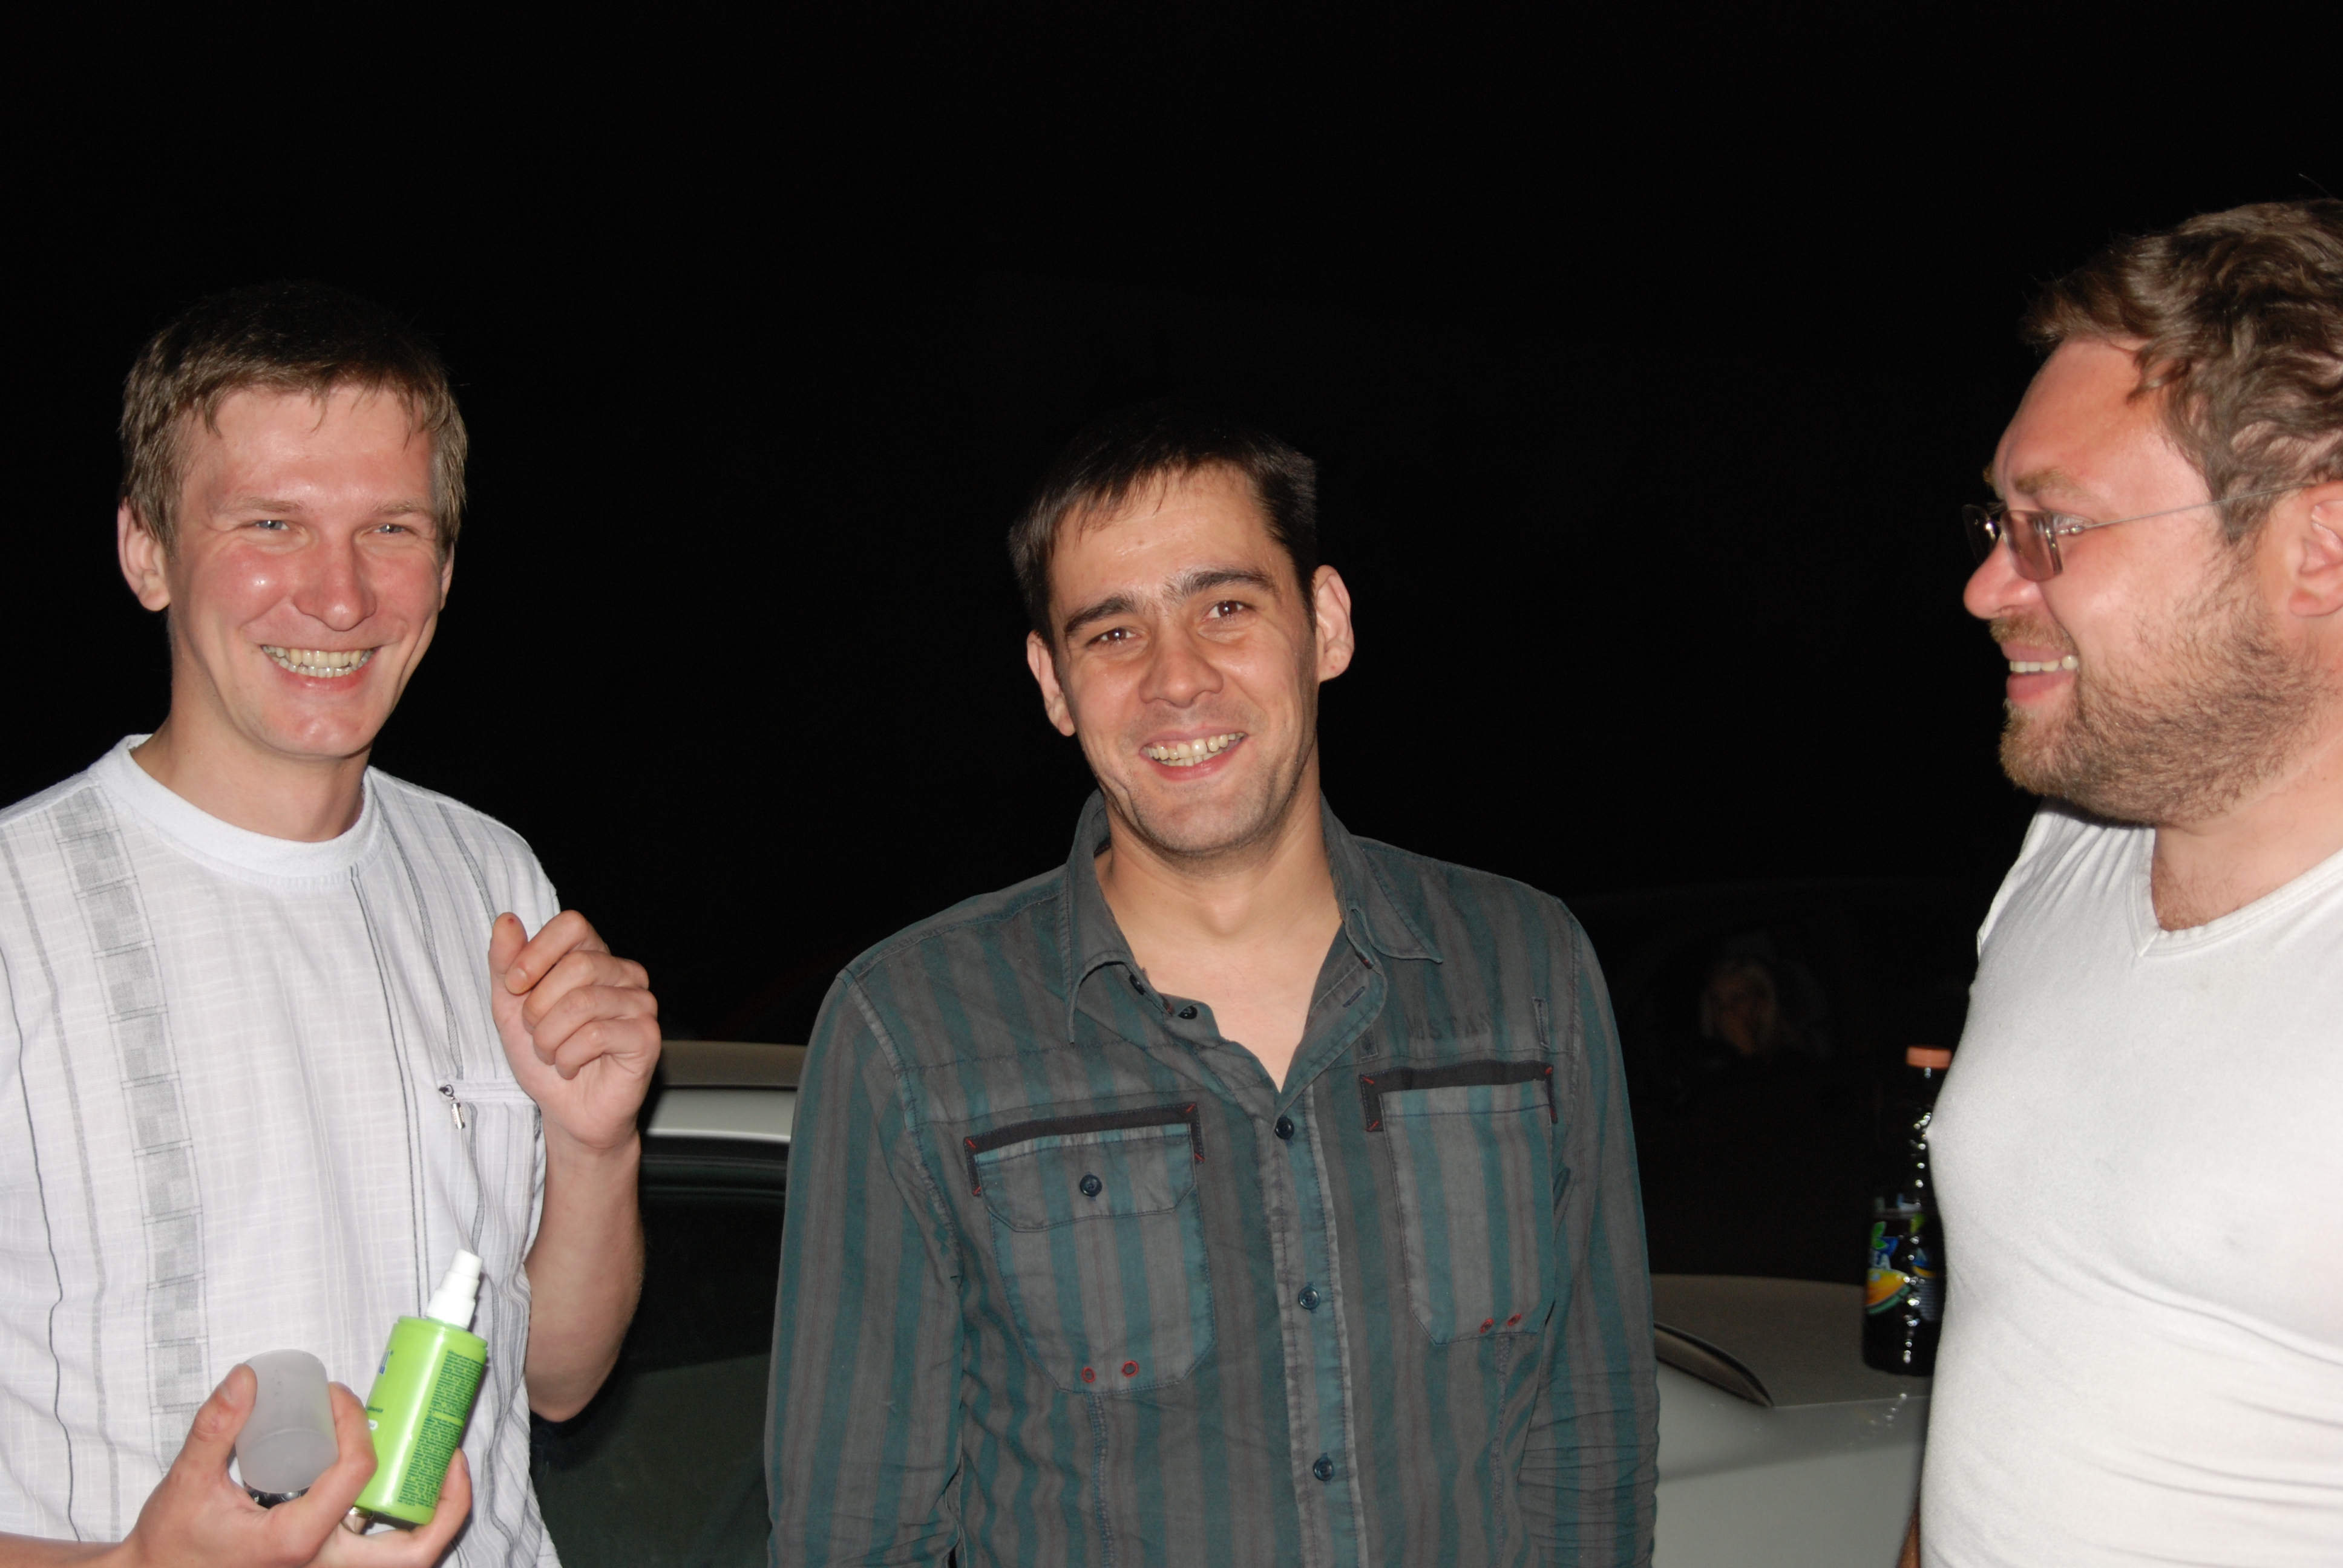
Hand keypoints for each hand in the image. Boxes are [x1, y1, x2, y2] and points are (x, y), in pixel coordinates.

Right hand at [106, 1363, 469, 1567]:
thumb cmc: (172, 1544)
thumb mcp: (186, 1483)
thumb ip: (214, 1428)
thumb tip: (247, 1378)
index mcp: (295, 1542)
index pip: (355, 1474)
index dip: (357, 1423)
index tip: (339, 1396)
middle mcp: (321, 1567)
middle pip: (412, 1551)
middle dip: (446, 1501)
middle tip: (449, 1454)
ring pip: (403, 1560)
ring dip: (432, 1517)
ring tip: (439, 1468)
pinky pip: (379, 1557)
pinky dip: (403, 1526)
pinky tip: (401, 1486)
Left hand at [489, 910, 660, 1153]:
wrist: (566, 1111)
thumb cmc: (544, 1057)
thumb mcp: (510, 1008)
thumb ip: (506, 964)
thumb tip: (506, 920)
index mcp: (594, 957)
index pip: (573, 925)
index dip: (537, 953)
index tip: (516, 987)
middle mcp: (624, 974)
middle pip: (577, 965)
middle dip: (539, 1007)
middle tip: (537, 1033)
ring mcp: (641, 1004)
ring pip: (583, 1003)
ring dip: (550, 1039)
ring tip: (552, 1054)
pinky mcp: (647, 1036)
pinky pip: (597, 1035)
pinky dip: (568, 1057)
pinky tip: (571, 1067)